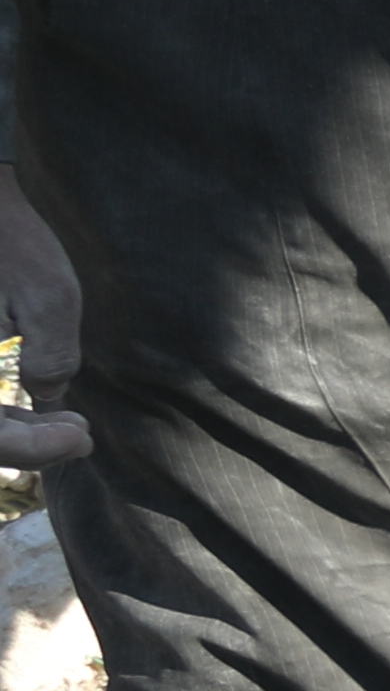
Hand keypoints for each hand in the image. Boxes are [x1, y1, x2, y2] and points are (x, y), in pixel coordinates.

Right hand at [0, 170, 76, 471]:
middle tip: (79, 436)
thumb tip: (47, 396)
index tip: (81, 439)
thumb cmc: (8, 240)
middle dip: (22, 445)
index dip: (32, 450)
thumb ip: (52, 357)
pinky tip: (35, 403)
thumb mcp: (48, 298)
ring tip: (68, 425)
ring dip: (9, 430)